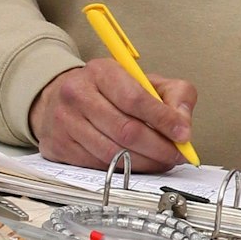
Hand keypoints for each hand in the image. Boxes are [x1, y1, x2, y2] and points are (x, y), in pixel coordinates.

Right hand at [29, 59, 197, 172]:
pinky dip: (122, 169)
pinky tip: (137, 165)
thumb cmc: (109, 89)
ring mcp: (64, 122)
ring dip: (144, 162)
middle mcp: (77, 95)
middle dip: (158, 147)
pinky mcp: (57, 146)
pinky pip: (96, 165)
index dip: (163, 120)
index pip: (136, 99)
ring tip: (161, 161)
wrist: (62, 96)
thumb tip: (183, 124)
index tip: (183, 134)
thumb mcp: (145, 80)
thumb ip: (174, 95)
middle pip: (125, 130)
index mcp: (102, 72)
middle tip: (176, 155)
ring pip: (112, 152)